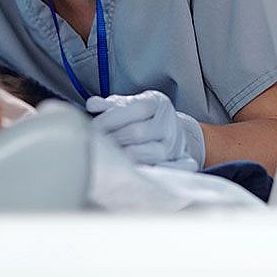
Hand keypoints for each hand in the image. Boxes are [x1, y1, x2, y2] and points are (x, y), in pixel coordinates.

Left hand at [85, 90, 204, 169]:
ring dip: (127, 157)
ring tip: (111, 159)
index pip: (136, 110)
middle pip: (139, 132)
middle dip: (114, 139)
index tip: (94, 128)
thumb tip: (93, 105)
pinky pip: (174, 169)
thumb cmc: (144, 118)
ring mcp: (176, 143)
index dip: (111, 119)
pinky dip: (156, 172)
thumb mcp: (129, 104)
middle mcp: (168, 123)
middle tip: (98, 146)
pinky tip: (137, 172)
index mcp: (157, 104)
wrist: (172, 130)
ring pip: (152, 153)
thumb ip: (111, 105)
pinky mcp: (183, 161)